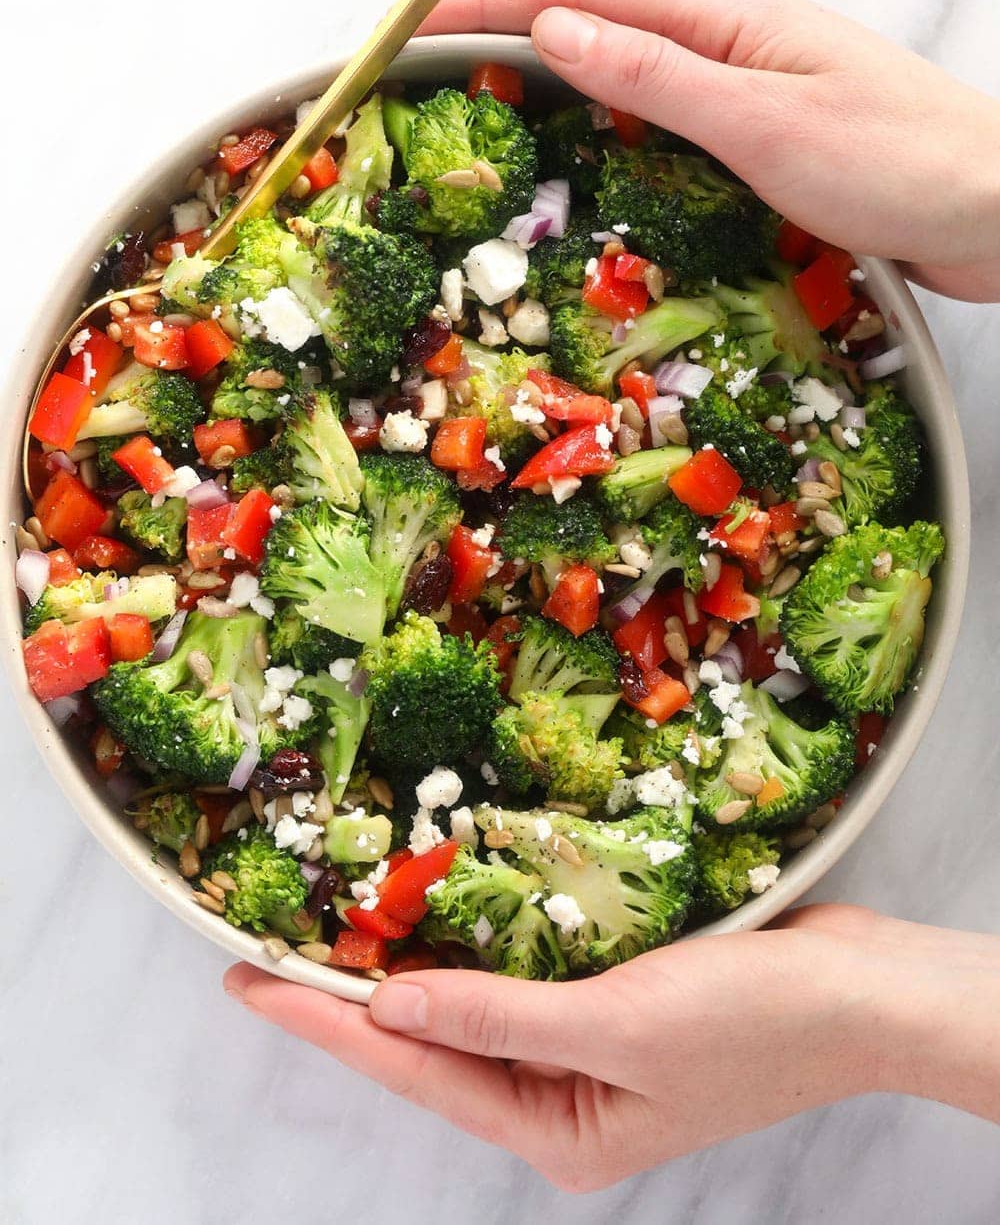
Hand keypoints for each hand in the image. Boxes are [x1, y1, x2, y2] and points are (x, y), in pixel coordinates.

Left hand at [224, 904, 999, 1189]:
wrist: (861, 991)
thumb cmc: (755, 1023)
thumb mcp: (618, 1028)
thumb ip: (498, 1017)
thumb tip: (394, 1004)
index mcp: (560, 1129)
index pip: (418, 1070)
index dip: (328, 1023)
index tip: (251, 983)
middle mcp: (561, 1096)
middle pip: (433, 1043)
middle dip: (352, 1000)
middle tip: (266, 954)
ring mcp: (586, 1045)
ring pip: (472, 1004)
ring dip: (409, 965)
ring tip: (325, 932)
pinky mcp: (611, 994)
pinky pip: (520, 971)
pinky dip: (474, 942)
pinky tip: (432, 910)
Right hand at [422, 0, 999, 302]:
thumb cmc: (896, 161)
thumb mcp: (764, 118)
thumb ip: (657, 75)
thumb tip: (552, 26)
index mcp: (723, 15)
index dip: (489, 0)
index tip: (410, 21)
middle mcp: (728, 39)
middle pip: (594, 18)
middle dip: (503, 31)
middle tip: (424, 67)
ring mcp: (747, 86)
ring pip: (625, 69)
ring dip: (549, 77)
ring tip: (478, 108)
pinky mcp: (762, 137)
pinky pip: (662, 120)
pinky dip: (605, 125)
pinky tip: (584, 155)